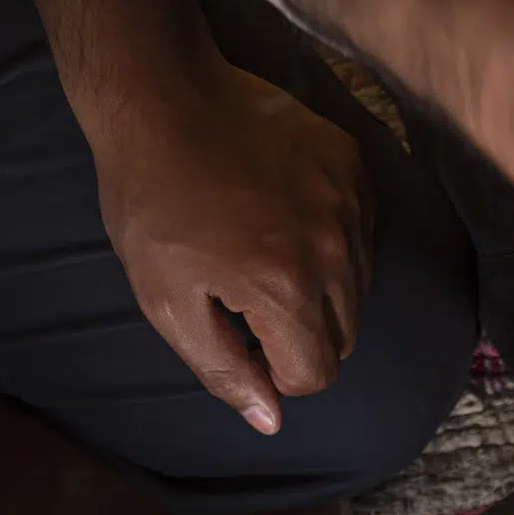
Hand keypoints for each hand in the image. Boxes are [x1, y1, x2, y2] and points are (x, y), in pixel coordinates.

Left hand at [92, 53, 372, 433]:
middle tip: (248, 300)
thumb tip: (271, 420)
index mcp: (285, 290)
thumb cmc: (151, 201)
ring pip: (357, 288)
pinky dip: (333, 241)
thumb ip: (221, 368)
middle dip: (299, 335)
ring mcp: (350, 205)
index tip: (243, 343)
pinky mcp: (355, 167)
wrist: (161, 94)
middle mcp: (334, 252)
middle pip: (342, 337)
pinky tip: (284, 216)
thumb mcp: (164, 299)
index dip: (276, 374)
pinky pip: (362, 234)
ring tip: (264, 253)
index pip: (316, 374)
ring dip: (319, 290)